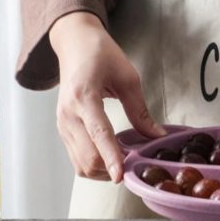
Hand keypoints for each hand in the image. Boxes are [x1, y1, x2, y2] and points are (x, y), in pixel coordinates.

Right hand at [49, 12, 164, 181]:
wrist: (73, 44)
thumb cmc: (100, 55)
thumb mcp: (128, 78)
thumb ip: (140, 111)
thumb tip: (157, 136)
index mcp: (84, 97)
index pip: (99, 134)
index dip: (112, 158)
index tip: (121, 176)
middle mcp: (68, 114)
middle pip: (88, 158)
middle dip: (112, 169)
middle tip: (134, 165)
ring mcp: (62, 124)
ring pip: (81, 165)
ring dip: (104, 171)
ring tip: (123, 160)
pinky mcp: (62, 131)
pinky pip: (77, 160)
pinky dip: (95, 165)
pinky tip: (111, 156)